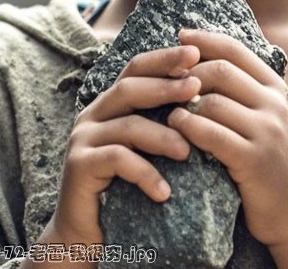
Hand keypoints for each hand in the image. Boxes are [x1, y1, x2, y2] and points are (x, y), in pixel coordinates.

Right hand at [32, 45, 201, 261]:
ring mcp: (83, 138)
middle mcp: (94, 114)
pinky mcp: (78, 166)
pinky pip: (116, 160)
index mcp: (111, 104)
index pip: (136, 68)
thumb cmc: (126, 188)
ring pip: (127, 126)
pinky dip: (144, 174)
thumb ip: (164, 124)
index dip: (165, 58)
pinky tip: (164, 192)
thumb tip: (208, 99)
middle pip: (130, 88)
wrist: (88, 233)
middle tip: (196, 87)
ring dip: (162, 137)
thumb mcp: (147, 150)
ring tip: (188, 153)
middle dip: (166, 85)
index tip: (197, 54)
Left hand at [167, 29, 287, 249]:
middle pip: (220, 70)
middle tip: (165, 81)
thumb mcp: (265, 120)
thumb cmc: (271, 164)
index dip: (204, 40)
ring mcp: (266, 131)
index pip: (236, 50)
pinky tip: (176, 129)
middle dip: (187, 73)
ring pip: (212, 101)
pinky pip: (211, 134)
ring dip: (182, 104)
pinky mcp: (254, 159)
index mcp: (275, 89)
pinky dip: (187, 128)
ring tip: (167, 111)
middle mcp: (274, 104)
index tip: (180, 35)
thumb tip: (201, 63)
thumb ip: (243, 93)